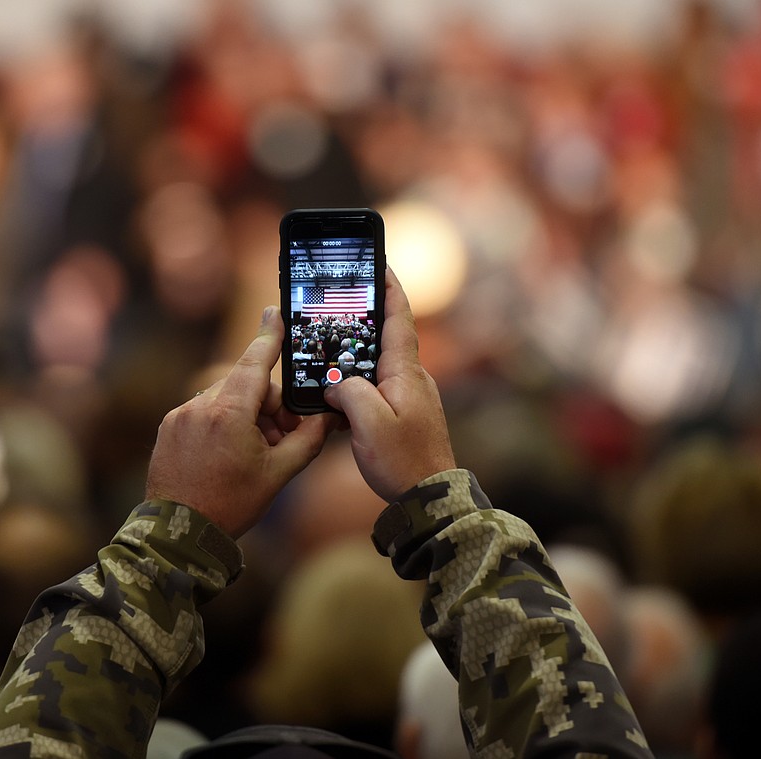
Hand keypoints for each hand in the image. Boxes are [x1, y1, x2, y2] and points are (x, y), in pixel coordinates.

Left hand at [145, 306, 336, 538]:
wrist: (179, 532)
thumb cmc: (230, 504)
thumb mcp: (279, 473)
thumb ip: (307, 440)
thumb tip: (327, 418)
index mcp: (229, 412)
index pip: (254, 362)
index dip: (269, 336)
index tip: (274, 311)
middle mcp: (199, 406)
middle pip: (246, 386)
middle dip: (268, 406)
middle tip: (279, 440)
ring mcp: (180, 416)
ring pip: (225, 400)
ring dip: (245, 416)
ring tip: (252, 454)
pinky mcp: (168, 427)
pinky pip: (203, 413)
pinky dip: (221, 425)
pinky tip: (226, 456)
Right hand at [323, 267, 455, 500]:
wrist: (430, 498)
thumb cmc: (403, 461)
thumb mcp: (368, 422)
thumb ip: (348, 391)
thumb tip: (336, 383)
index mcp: (405, 373)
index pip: (399, 319)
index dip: (390, 289)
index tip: (382, 263)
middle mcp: (411, 379)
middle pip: (386, 338)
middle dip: (365, 319)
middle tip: (342, 300)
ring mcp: (410, 397)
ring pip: (378, 365)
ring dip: (356, 355)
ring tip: (330, 348)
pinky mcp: (404, 415)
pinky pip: (377, 388)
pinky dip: (358, 382)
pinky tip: (339, 392)